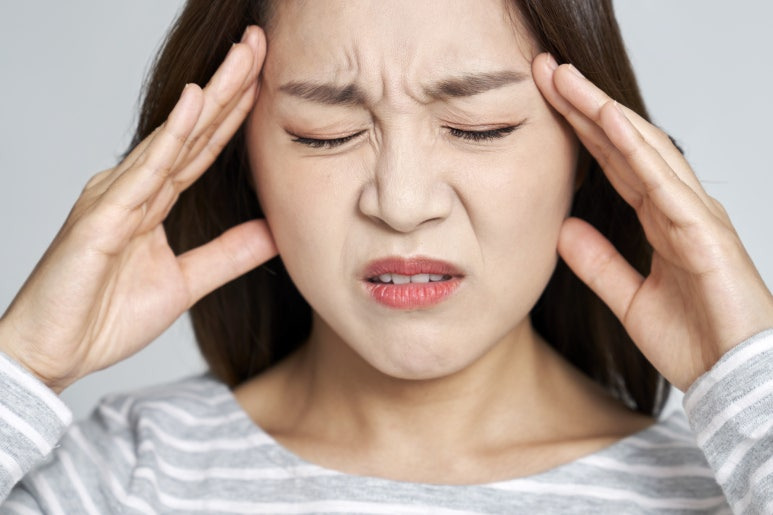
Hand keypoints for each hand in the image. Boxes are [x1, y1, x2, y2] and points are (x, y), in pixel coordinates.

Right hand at [0, 26, 276, 392]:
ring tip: (242, 58)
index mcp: (151, 200)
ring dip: (211, 96)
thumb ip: (226, 254)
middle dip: (229, 87)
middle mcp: (133, 188)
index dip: (234, 114)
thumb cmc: (104, 316)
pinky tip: (195, 102)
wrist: (55, 353)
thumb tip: (273, 232)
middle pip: (193, 130)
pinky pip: (145, 171)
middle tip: (259, 45)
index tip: (265, 80)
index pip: (202, 148)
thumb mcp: (184, 282)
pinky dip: (172, 136)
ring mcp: (115, 197)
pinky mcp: (101, 217)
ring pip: (174, 138)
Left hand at [532, 53, 772, 390]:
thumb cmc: (695, 341)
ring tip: (568, 80)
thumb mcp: (630, 299)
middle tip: (548, 70)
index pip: (615, 162)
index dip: (581, 130)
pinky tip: (609, 121)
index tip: (546, 101)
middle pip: (625, 144)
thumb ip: (599, 263)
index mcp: (661, 220)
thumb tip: (562, 230)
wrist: (733, 380)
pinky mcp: (705, 232)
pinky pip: (665, 182)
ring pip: (645, 149)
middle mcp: (678, 208)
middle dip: (585, 105)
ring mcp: (695, 215)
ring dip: (604, 111)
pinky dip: (637, 148)